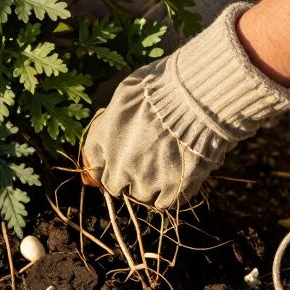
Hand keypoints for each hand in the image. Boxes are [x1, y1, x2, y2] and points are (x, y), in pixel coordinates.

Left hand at [81, 3, 289, 207]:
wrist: (197, 98)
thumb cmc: (163, 86)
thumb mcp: (128, 90)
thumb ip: (115, 112)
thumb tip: (113, 122)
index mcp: (105, 139)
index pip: (93, 161)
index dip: (105, 161)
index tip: (114, 159)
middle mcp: (119, 164)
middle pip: (114, 185)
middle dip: (126, 176)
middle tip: (144, 164)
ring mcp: (146, 180)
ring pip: (140, 196)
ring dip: (150, 186)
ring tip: (166, 167)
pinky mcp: (173, 190)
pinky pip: (166, 203)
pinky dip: (171, 193)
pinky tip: (179, 178)